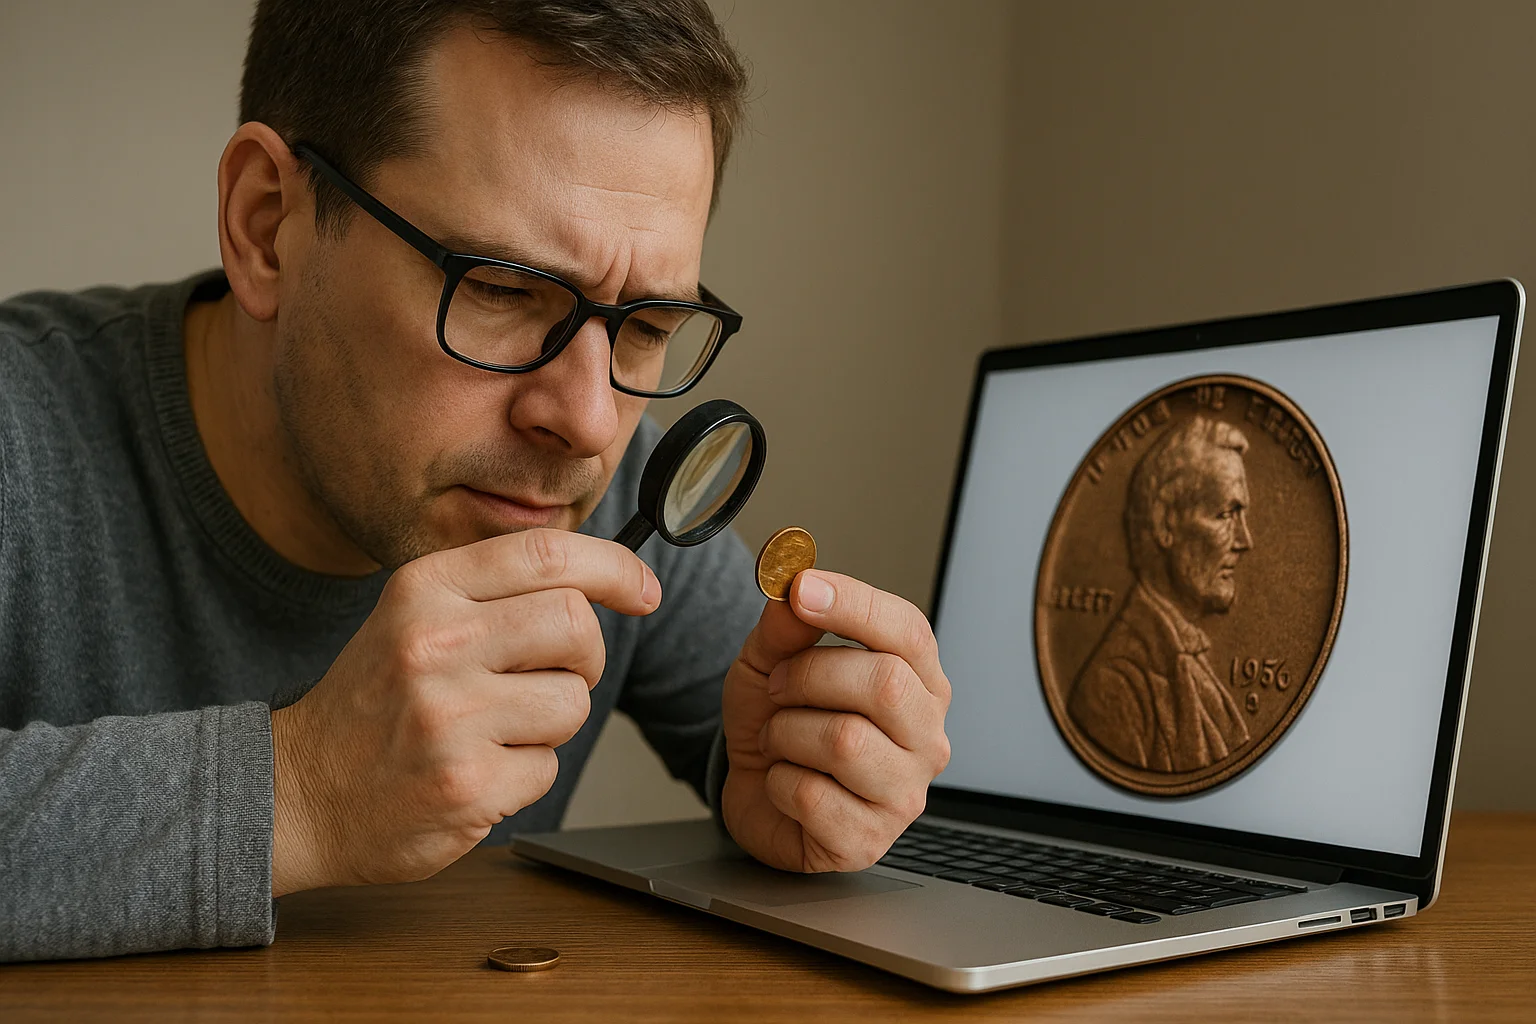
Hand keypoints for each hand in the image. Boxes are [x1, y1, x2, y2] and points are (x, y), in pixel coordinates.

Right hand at [269, 529, 659, 895]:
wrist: (295, 791)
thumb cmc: (374, 701)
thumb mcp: (417, 617)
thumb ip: (497, 590)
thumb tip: (605, 577)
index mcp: (425, 590)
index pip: (547, 553)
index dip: (614, 568)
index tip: (642, 591)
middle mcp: (435, 645)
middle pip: (576, 625)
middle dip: (584, 656)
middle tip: (552, 675)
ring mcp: (449, 718)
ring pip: (572, 702)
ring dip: (550, 723)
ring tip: (493, 729)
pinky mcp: (465, 786)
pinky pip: (547, 769)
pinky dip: (524, 775)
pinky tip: (474, 770)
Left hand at [720, 570, 950, 871]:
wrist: (754, 791)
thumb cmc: (780, 722)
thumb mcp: (771, 660)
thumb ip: (785, 625)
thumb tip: (796, 588)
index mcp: (918, 682)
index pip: (908, 632)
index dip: (855, 605)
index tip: (803, 589)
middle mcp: (927, 737)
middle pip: (885, 683)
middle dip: (810, 676)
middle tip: (777, 687)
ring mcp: (904, 794)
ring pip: (845, 741)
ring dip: (786, 732)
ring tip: (779, 739)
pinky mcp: (869, 841)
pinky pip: (812, 795)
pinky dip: (777, 782)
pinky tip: (784, 783)